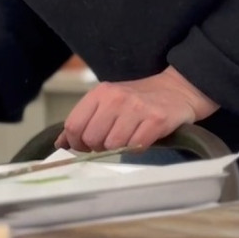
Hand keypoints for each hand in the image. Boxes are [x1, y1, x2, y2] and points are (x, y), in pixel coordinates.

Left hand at [56, 66, 218, 151]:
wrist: (178, 89)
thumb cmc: (140, 99)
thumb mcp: (108, 102)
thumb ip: (84, 120)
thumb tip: (60, 143)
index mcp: (101, 92)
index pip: (74, 125)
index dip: (77, 143)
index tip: (87, 145)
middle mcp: (117, 98)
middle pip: (91, 138)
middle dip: (99, 147)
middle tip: (113, 141)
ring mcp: (138, 108)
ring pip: (113, 145)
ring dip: (120, 148)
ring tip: (130, 138)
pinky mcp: (157, 120)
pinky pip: (136, 146)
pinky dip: (138, 147)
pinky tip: (143, 137)